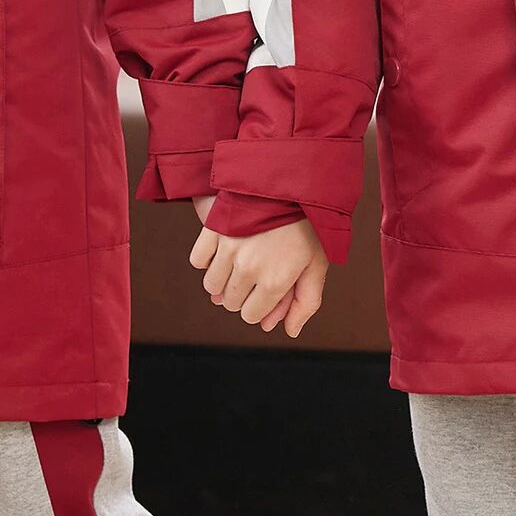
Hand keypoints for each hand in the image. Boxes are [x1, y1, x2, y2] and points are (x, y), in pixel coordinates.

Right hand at [186, 217, 327, 339]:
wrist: (291, 183)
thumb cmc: (307, 227)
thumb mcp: (317, 265)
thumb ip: (306, 302)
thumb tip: (288, 331)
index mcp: (274, 281)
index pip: (250, 315)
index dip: (257, 307)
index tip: (265, 292)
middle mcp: (249, 268)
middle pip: (229, 302)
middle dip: (241, 295)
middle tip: (254, 275)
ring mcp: (228, 248)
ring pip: (211, 285)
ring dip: (222, 280)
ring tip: (238, 264)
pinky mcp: (214, 229)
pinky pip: (198, 259)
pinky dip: (207, 260)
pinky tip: (222, 252)